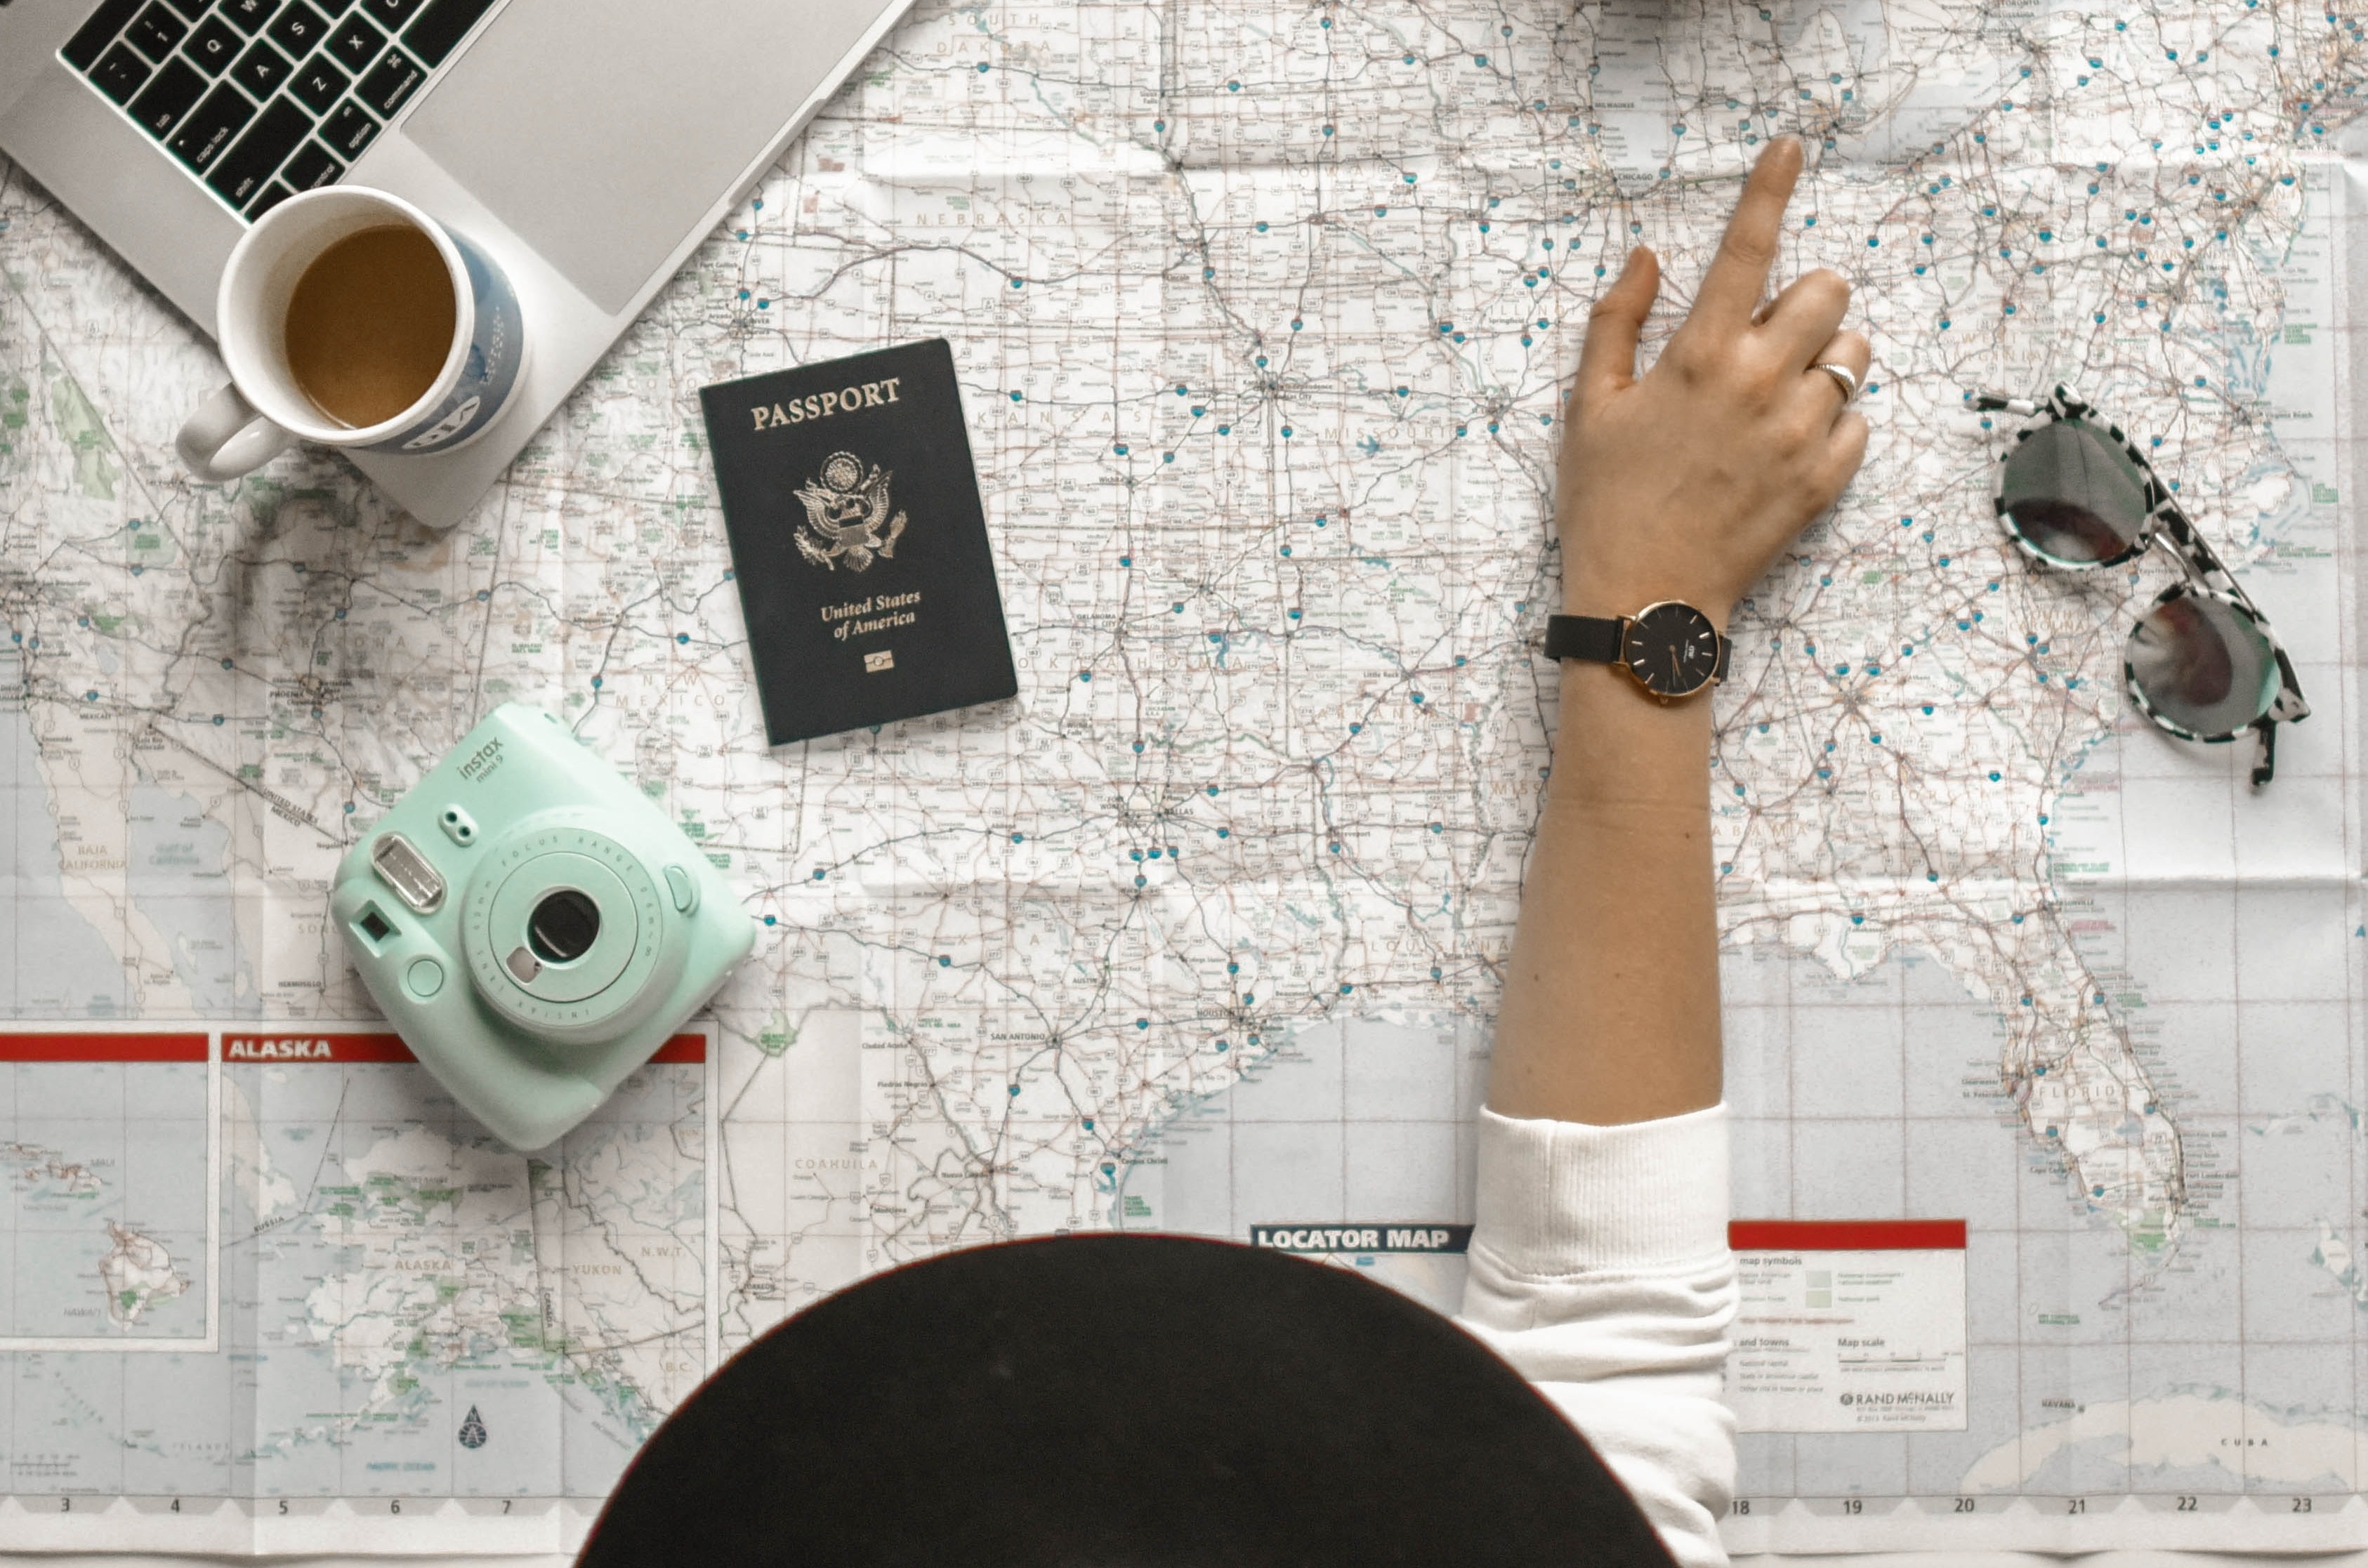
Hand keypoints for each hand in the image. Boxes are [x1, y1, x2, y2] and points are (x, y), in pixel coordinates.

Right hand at [1556, 137, 1869, 627]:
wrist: (1645, 601)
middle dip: (1805, 299)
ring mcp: (1799, 434)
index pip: (1746, 248)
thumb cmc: (1606, 502)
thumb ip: (1615, 322)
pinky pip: (1858, 423)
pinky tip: (1786, 446)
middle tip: (1767, 335)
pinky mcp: (1824, 481)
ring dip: (1825, 359)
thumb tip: (1648, 257)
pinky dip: (1831, 423)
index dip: (1770, 187)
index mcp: (1698, 356)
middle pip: (1828, 292)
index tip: (1791, 146)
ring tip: (1780, 393)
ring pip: (1853, 356)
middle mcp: (1759, 383)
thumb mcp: (1590, 406)